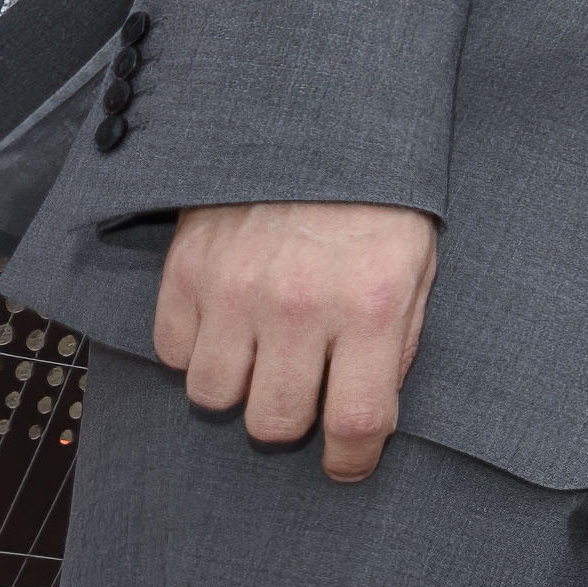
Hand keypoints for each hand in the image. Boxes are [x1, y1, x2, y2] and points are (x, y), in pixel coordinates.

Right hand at [149, 201, 440, 480]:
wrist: (314, 120)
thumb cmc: (377, 199)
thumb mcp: (416, 266)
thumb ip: (395, 341)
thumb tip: (366, 414)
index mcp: (370, 306)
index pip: (355, 421)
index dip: (351, 460)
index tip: (348, 465)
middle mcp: (299, 306)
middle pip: (272, 422)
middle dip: (290, 419)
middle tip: (302, 390)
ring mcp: (234, 290)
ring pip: (212, 396)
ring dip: (237, 386)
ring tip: (260, 352)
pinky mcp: (185, 271)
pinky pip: (171, 351)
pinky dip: (194, 349)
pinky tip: (224, 321)